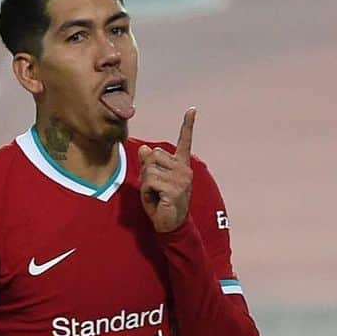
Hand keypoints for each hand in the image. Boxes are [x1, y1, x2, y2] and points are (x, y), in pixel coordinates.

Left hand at [138, 108, 194, 233]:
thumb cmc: (161, 204)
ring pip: (150, 169)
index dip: (187, 125)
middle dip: (147, 171)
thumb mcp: (152, 181)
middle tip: (154, 188)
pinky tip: (156, 201)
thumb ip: (148, 165)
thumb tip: (144, 149)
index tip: (192, 110)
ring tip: (155, 196)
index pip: (185, 142)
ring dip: (146, 184)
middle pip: (154, 155)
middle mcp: (184, 169)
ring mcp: (181, 179)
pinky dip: (146, 192)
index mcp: (181, 165)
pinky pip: (150, 181)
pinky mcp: (175, 189)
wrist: (170, 226)